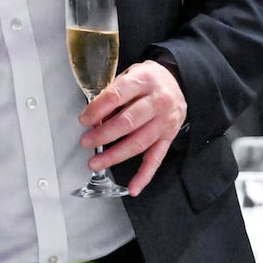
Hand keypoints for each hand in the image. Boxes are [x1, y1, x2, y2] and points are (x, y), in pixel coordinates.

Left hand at [79, 59, 186, 196]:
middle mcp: (158, 101)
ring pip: (139, 143)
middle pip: (128, 122)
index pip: (116, 96)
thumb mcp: (130, 74)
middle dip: (103, 135)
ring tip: (96, 163)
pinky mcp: (169, 136)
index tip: (83, 120)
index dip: (97, 110)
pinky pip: (156, 158)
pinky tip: (132, 188)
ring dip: (115, 155)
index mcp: (144, 80)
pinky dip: (144, 175)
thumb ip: (113, 93)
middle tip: (86, 142)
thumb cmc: (148, 79)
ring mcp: (165, 121)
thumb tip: (93, 118)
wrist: (178, 81)